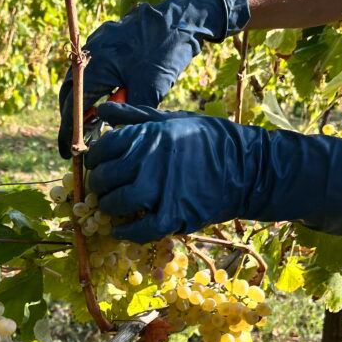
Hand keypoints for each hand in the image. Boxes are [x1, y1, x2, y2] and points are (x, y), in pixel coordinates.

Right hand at [57, 0, 249, 157]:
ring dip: (83, 102)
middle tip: (78, 139)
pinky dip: (94, 87)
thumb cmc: (167, 50)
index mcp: (96, 64)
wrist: (184, 15)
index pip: (74, 104)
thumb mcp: (150, 88)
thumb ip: (129, 112)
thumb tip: (114, 133)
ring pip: (81, 79)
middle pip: (71, 91)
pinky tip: (106, 99)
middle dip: (72, 117)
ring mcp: (99, 42)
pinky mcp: (109, 39)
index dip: (69, 131)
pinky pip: (93, 68)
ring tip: (92, 123)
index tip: (67, 151)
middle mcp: (92, 52)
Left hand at [84, 104, 341, 242]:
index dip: (95, 160)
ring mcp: (161, 189)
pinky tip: (120, 230)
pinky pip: (140, 229)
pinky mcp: (174, 214)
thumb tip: (103, 109)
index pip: (103, 149)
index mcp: (147, 135)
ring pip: (118, 203)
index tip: (98, 166)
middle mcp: (150, 160)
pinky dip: (126, 232)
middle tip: (101, 190)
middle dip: (98, 186)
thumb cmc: (209, 139)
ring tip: (110, 208)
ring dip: (108, 208)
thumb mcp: (171, 120)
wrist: (247, 167)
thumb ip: (135, 116)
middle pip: (106, 178)